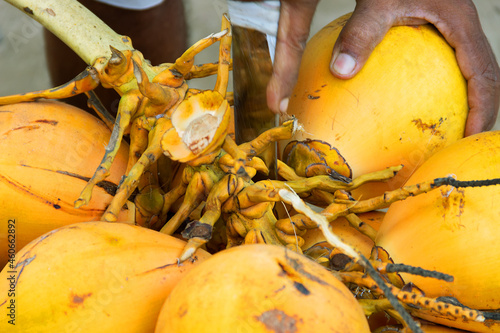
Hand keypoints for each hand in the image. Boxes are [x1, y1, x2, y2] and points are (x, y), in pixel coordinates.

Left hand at [268, 0, 499, 135]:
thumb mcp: (377, 1)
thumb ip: (360, 33)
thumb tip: (341, 72)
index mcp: (459, 24)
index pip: (484, 75)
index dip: (484, 109)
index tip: (471, 138)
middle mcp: (461, 28)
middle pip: (484, 77)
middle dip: (479, 111)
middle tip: (459, 142)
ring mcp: (450, 28)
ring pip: (466, 71)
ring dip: (462, 100)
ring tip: (441, 130)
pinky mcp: (434, 26)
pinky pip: (443, 62)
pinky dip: (436, 85)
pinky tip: (409, 100)